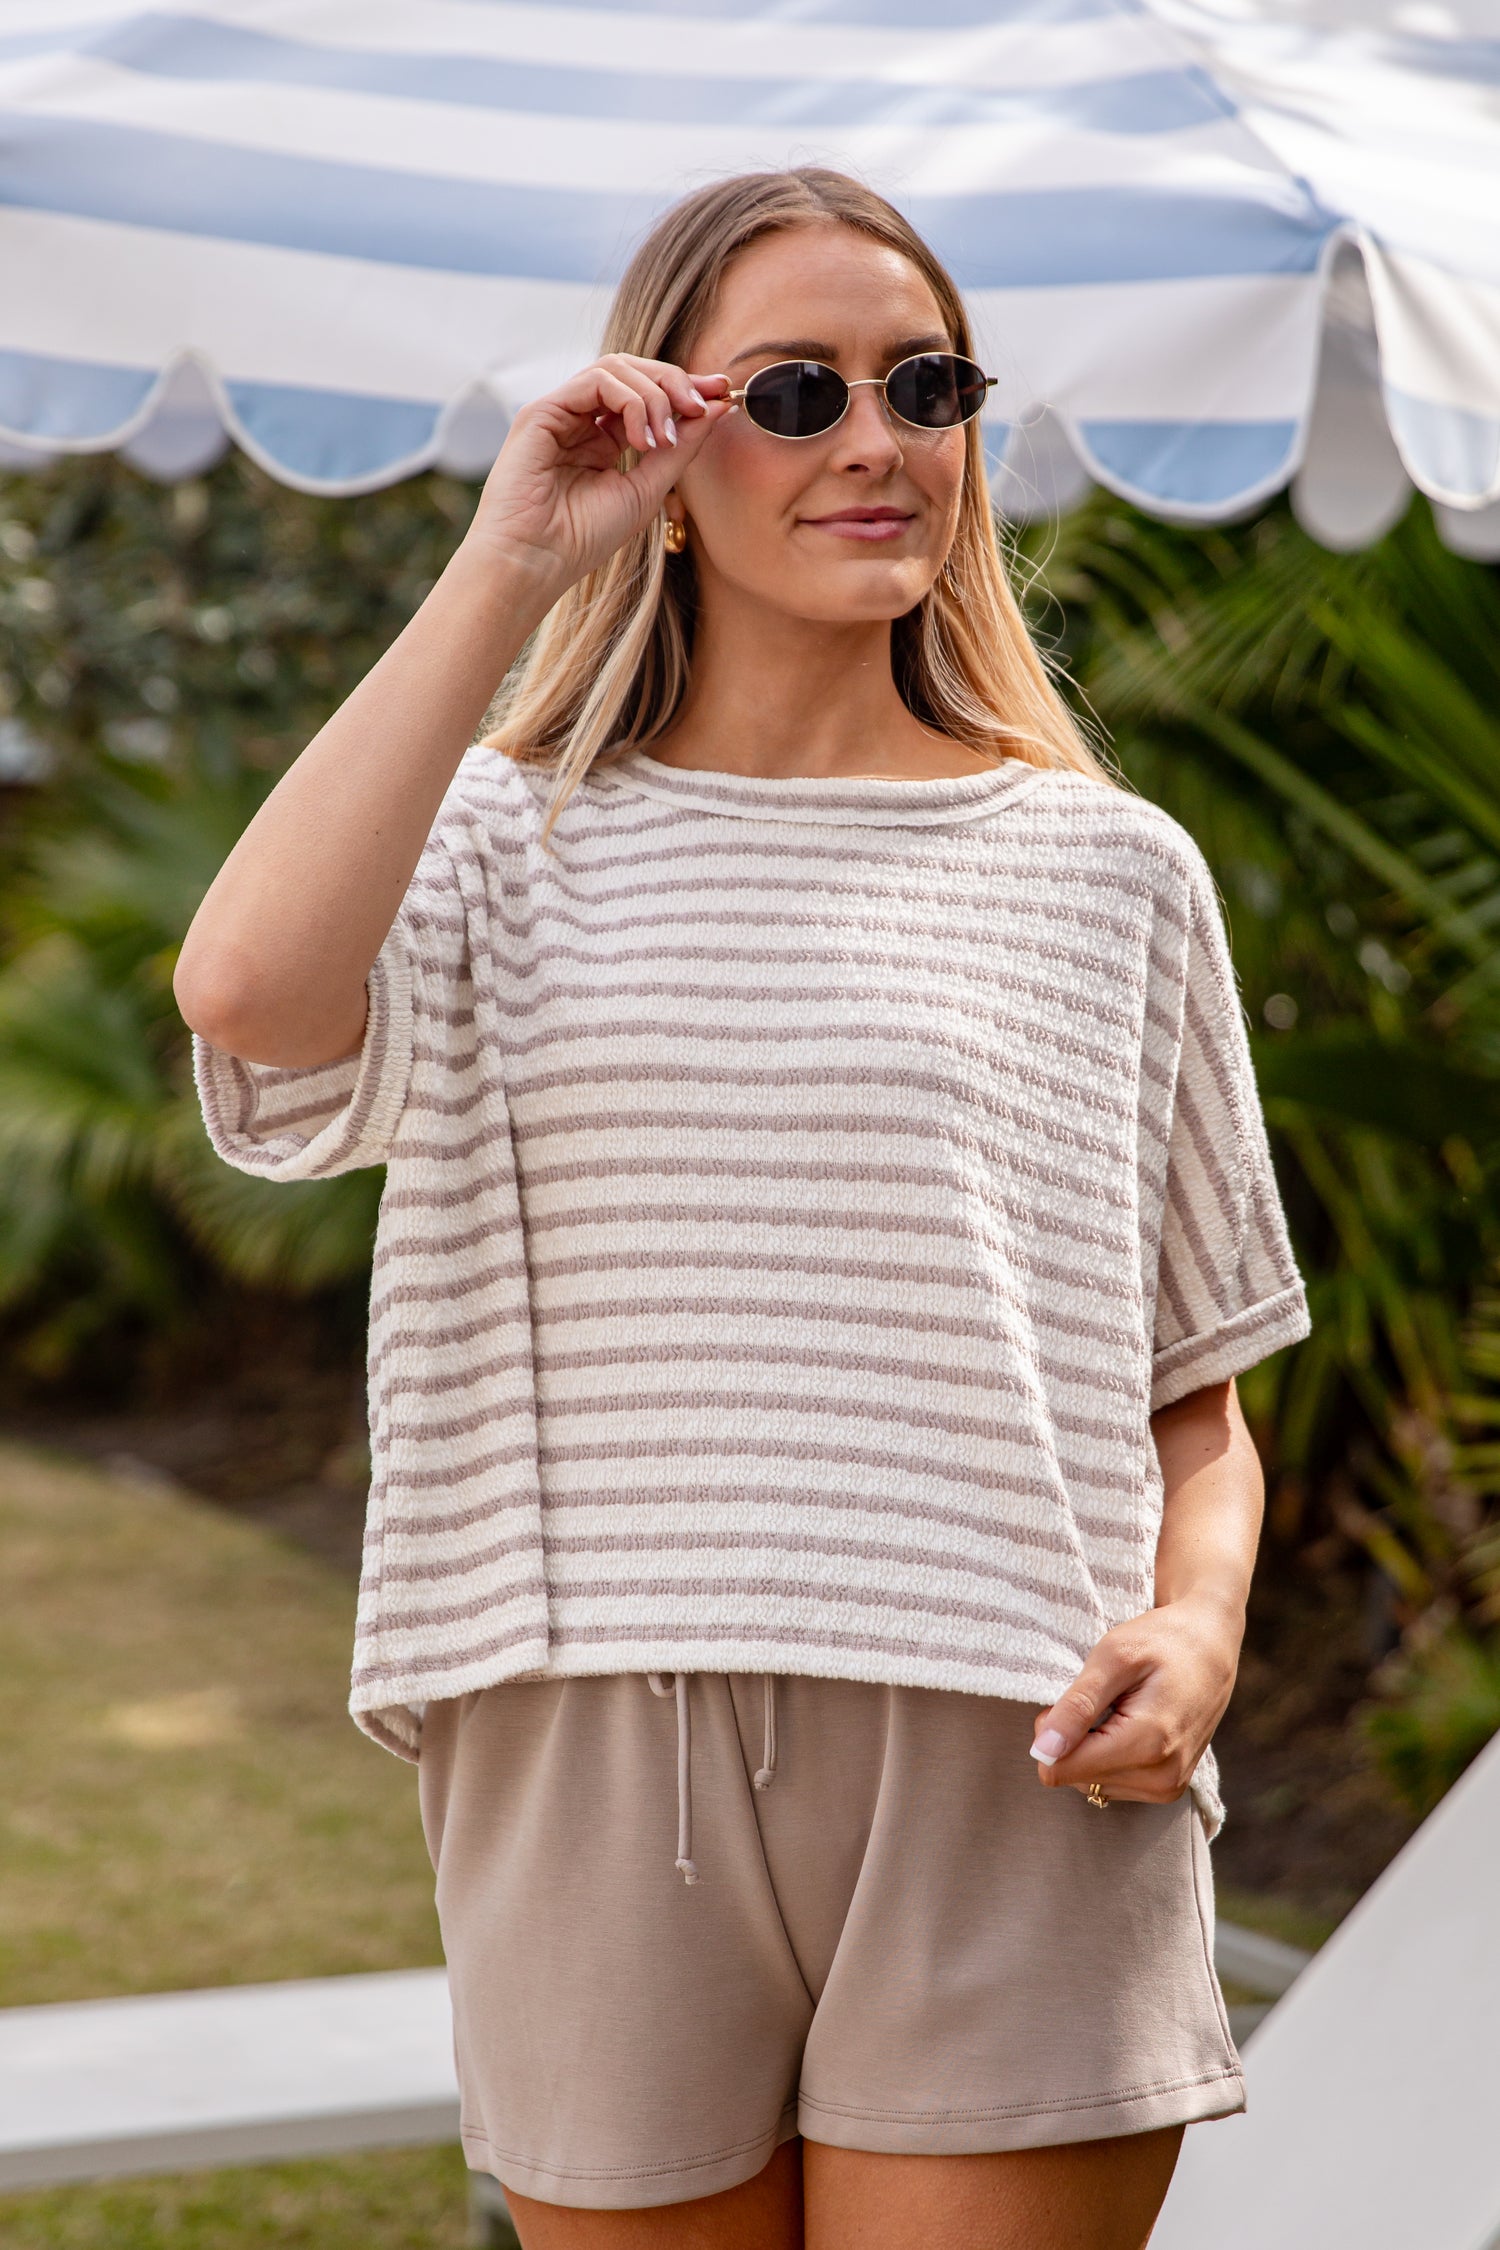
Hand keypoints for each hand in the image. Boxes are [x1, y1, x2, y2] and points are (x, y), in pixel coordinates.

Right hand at [461, 355, 731, 595]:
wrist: (537, 561)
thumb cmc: (583, 537)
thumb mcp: (648, 488)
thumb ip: (680, 447)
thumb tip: (717, 407)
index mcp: (603, 438)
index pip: (647, 394)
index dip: (685, 388)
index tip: (721, 394)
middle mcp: (581, 420)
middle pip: (634, 371)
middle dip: (675, 382)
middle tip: (702, 406)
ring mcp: (561, 413)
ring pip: (616, 368)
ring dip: (654, 396)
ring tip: (663, 439)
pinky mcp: (542, 411)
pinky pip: (596, 381)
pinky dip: (629, 401)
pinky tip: (640, 438)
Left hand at [1029, 1593, 1243, 1803]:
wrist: (1212, 1645)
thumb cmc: (1162, 1641)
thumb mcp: (1113, 1657)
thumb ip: (1076, 1706)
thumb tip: (1041, 1752)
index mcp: (1147, 1745)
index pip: (1061, 1770)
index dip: (1050, 1733)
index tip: (1071, 1699)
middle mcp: (1160, 1778)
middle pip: (1073, 1778)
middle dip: (1072, 1739)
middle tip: (1099, 1698)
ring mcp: (1167, 1787)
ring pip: (1089, 1783)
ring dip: (1090, 1747)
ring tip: (1118, 1708)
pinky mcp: (1168, 1788)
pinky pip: (1112, 1782)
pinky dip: (1108, 1754)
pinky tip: (1128, 1724)